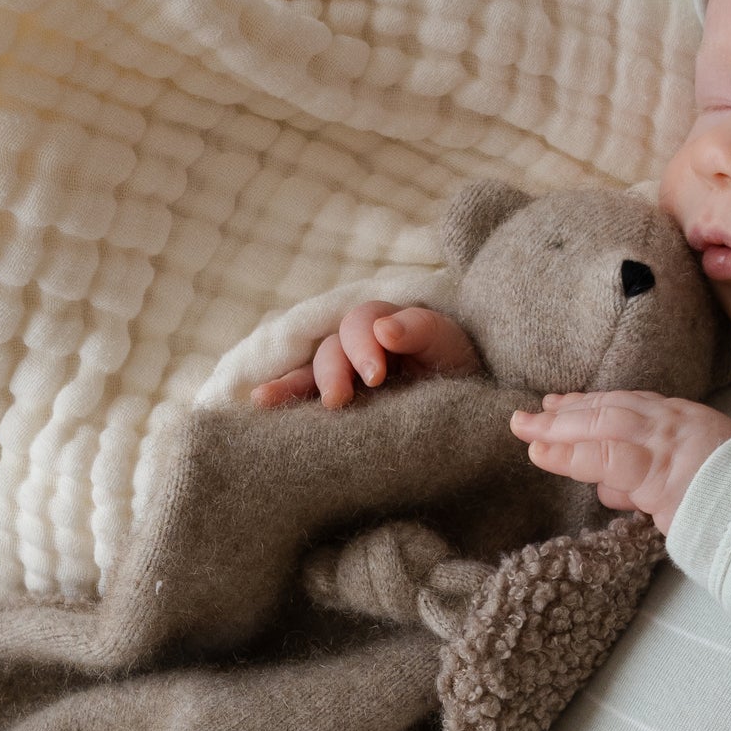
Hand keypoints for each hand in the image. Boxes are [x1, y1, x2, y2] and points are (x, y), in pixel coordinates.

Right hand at [252, 301, 483, 408]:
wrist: (470, 408)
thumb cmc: (460, 371)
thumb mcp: (450, 346)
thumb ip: (422, 331)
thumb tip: (384, 328)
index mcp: (388, 323)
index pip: (365, 322)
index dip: (364, 344)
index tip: (375, 376)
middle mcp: (361, 343)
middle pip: (335, 345)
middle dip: (335, 370)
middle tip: (340, 399)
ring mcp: (346, 371)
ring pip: (315, 368)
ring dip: (298, 384)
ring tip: (279, 402)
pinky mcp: (336, 400)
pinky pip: (302, 393)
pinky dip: (282, 394)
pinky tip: (260, 400)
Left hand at [508, 392, 730, 531]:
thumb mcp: (690, 482)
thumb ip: (646, 484)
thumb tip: (609, 491)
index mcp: (685, 422)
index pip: (627, 406)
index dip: (589, 404)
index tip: (559, 404)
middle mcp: (675, 423)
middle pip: (610, 410)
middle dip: (566, 412)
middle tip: (528, 416)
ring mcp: (668, 444)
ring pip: (603, 427)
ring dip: (560, 428)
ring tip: (525, 431)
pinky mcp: (660, 470)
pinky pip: (608, 458)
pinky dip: (572, 454)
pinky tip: (543, 454)